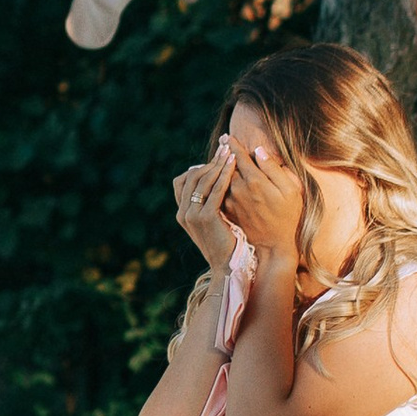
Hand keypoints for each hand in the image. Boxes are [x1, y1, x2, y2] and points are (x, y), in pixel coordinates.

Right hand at [172, 140, 239, 272]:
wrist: (228, 267)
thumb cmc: (226, 244)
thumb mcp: (213, 222)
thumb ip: (209, 204)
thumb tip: (215, 182)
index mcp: (182, 213)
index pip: (182, 181)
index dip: (198, 167)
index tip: (216, 158)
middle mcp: (183, 213)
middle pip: (191, 177)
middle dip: (209, 161)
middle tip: (226, 148)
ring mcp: (192, 216)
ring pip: (202, 181)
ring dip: (217, 164)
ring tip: (230, 152)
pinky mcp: (206, 218)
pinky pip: (214, 190)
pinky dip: (224, 175)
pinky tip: (234, 166)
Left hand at [223, 130, 305, 259]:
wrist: (274, 246)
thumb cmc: (287, 216)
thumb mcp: (291, 190)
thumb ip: (275, 169)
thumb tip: (259, 150)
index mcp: (255, 181)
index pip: (240, 156)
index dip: (234, 144)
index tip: (228, 137)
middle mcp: (238, 189)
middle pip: (226, 165)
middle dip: (224, 153)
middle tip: (222, 142)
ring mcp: (229, 201)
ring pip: (219, 178)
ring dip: (217, 167)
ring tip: (216, 157)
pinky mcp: (225, 211)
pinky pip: (216, 191)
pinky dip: (215, 182)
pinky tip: (215, 178)